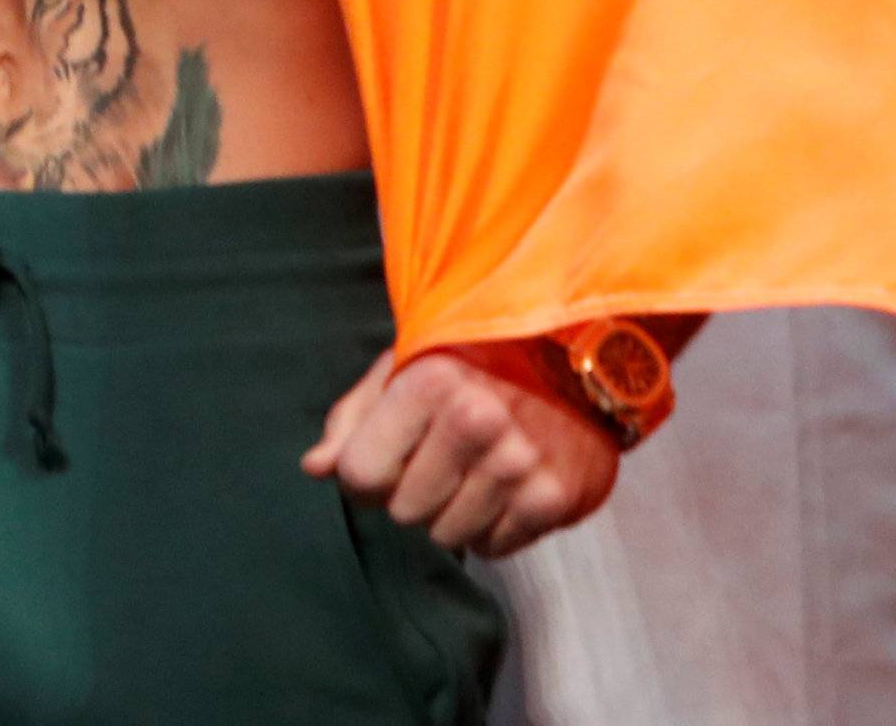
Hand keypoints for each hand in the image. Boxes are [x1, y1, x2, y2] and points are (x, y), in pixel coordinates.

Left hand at [302, 346, 619, 559]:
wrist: (581, 348)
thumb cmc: (480, 352)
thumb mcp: (408, 361)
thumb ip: (355, 416)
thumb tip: (314, 468)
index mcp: (430, 383)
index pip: (360, 476)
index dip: (370, 470)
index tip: (393, 450)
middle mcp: (475, 423)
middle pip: (403, 512)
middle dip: (414, 490)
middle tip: (442, 452)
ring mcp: (518, 465)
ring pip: (447, 535)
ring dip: (454, 510)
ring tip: (476, 464)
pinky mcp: (553, 498)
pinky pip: (494, 546)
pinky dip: (495, 523)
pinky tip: (507, 481)